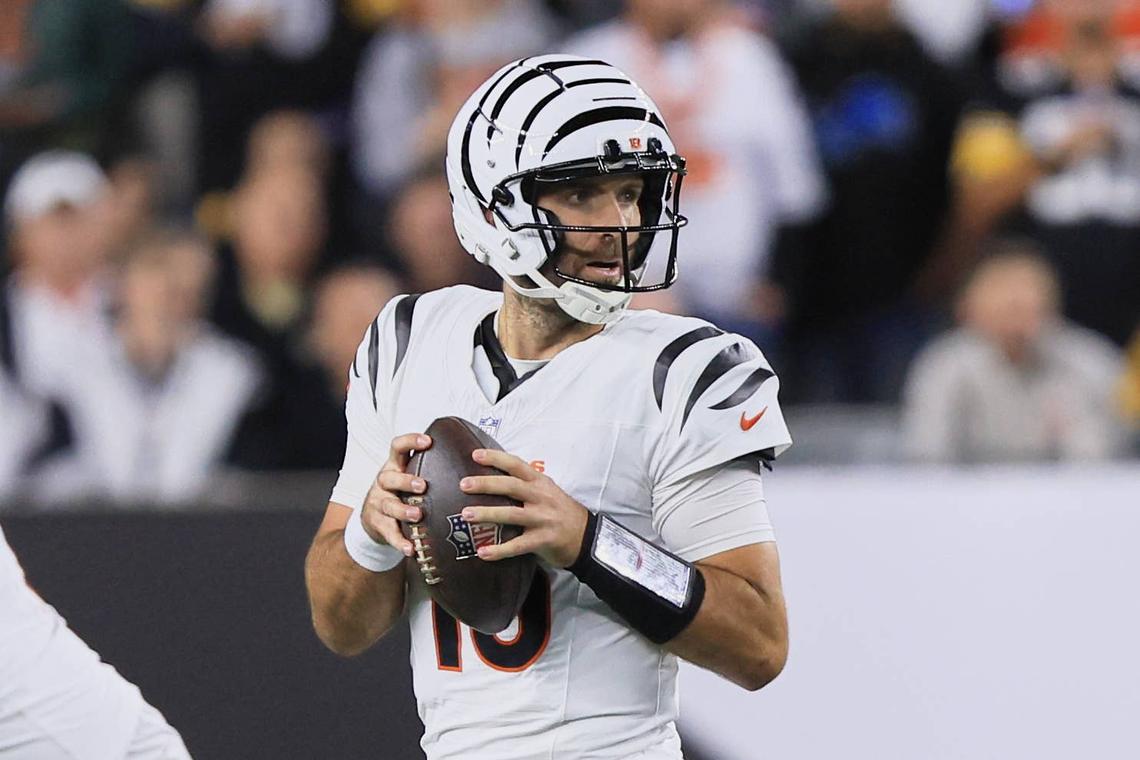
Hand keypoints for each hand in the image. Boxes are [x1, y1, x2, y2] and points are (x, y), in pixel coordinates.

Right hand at [359, 433, 432, 556]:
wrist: (374, 518)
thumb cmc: (402, 492)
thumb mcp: (409, 475)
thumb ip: (431, 467)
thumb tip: (472, 457)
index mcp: (394, 466)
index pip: (397, 447)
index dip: (410, 441)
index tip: (428, 441)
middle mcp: (384, 483)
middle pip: (389, 477)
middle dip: (406, 480)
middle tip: (423, 485)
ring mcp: (379, 503)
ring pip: (388, 505)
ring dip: (403, 510)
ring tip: (417, 515)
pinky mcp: (378, 525)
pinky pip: (389, 533)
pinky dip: (400, 541)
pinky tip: (411, 549)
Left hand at [458, 449, 589, 567]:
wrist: (587, 536)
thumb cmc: (561, 512)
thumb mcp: (548, 491)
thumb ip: (526, 485)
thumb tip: (492, 479)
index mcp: (540, 482)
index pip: (517, 465)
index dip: (496, 458)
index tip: (476, 455)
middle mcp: (542, 498)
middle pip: (511, 486)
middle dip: (486, 484)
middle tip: (464, 484)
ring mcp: (543, 519)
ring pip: (512, 514)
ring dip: (488, 513)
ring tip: (466, 514)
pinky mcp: (543, 540)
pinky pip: (518, 545)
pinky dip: (500, 550)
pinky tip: (483, 552)